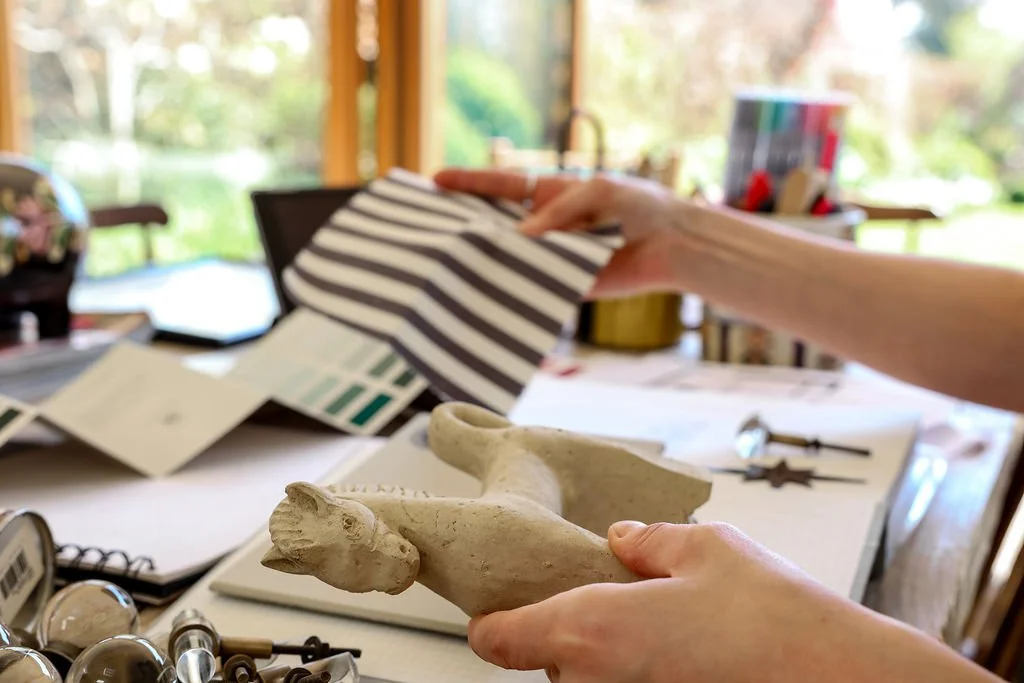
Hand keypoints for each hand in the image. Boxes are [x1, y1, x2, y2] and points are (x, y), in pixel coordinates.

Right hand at [433, 169, 690, 297]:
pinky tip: (491, 295)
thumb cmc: (639, 205)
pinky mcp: (566, 284)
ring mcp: (552, 255)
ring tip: (450, 267)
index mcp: (550, 193)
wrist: (673, 245)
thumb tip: (522, 237)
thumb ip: (559, 212)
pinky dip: (516, 291)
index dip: (468, 182)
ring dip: (487, 263)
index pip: (500, 185)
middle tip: (430, 230)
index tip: (434, 181)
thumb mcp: (599, 193)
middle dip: (467, 226)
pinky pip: (536, 288)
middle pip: (497, 223)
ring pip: (512, 259)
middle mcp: (545, 224)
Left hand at [467, 521, 995, 682]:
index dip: (494, 622)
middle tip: (612, 600)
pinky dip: (639, 672)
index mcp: (591, 632)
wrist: (842, 679)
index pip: (500, 640)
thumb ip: (649, 543)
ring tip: (661, 629)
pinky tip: (684, 654)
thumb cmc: (777, 621)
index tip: (496, 613)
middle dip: (572, 631)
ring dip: (608, 657)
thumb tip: (623, 540)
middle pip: (550, 661)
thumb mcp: (708, 550)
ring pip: (590, 680)